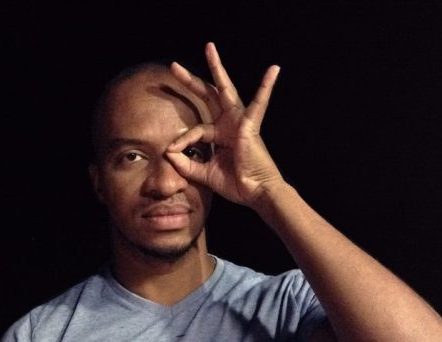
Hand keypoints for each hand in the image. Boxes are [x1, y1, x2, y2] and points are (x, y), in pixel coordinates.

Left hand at [166, 42, 284, 206]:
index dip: (181, 139)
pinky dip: (266, 87)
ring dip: (217, 68)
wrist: (256, 193)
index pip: (194, 130)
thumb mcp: (204, 173)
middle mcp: (228, 124)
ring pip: (225, 90)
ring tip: (209, 48)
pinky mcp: (250, 125)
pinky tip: (273, 70)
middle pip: (207, 96)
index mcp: (219, 135)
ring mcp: (239, 122)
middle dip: (190, 81)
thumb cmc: (236, 183)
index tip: (171, 150)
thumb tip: (168, 152)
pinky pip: (259, 103)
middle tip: (174, 67)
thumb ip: (186, 164)